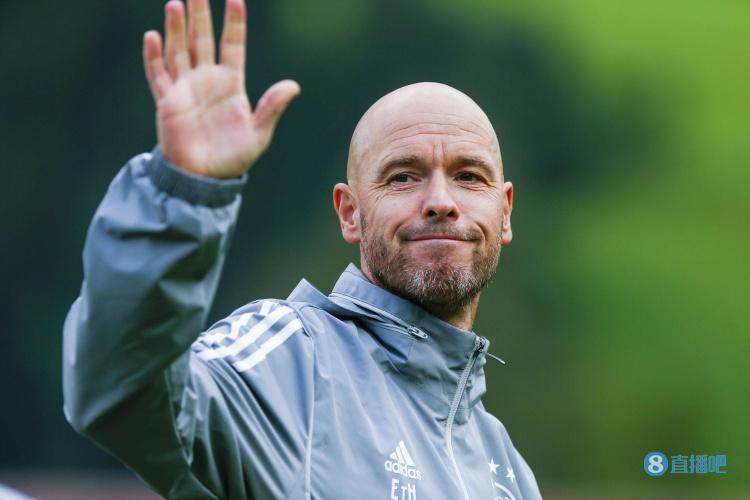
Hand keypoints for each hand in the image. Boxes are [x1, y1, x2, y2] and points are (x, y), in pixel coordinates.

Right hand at [143, 0, 299, 177]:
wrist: (205, 179)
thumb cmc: (234, 157)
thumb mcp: (259, 133)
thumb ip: (272, 107)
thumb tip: (293, 86)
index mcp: (231, 84)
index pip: (233, 45)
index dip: (234, 23)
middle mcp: (207, 80)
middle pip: (202, 39)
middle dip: (201, 15)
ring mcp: (185, 89)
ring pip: (179, 51)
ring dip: (177, 28)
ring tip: (177, 4)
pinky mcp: (167, 102)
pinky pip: (158, 75)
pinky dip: (154, 57)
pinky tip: (153, 36)